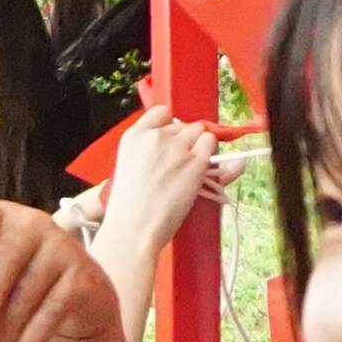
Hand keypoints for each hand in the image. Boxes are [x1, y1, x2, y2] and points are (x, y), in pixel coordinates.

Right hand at [84, 120, 220, 326]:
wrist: (135, 228)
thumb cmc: (129, 207)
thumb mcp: (131, 169)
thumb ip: (152, 150)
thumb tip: (186, 139)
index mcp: (133, 136)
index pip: (161, 112)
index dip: (170, 126)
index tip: (171, 141)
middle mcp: (155, 136)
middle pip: (184, 124)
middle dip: (186, 141)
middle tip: (180, 165)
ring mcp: (177, 147)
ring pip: (201, 131)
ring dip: (201, 146)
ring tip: (190, 170)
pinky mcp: (196, 161)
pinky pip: (211, 144)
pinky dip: (211, 155)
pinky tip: (200, 172)